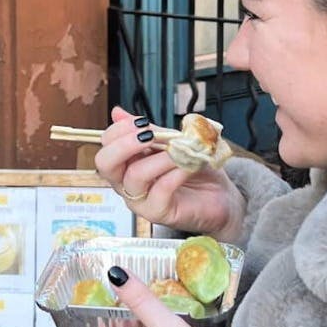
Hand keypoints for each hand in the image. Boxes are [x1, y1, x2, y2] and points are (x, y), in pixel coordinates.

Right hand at [95, 106, 243, 238]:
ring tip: (180, 150)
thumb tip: (117, 112)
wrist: (220, 196)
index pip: (106, 146)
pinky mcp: (159, 213)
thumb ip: (148, 132)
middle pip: (105, 164)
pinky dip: (176, 172)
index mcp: (126, 165)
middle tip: (149, 135)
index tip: (142, 122)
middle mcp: (127, 184)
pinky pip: (161, 190)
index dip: (120, 130)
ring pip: (135, 175)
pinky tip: (189, 164)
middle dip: (125, 144)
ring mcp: (141, 201)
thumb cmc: (194, 170)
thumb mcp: (170, 143)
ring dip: (160, 157)